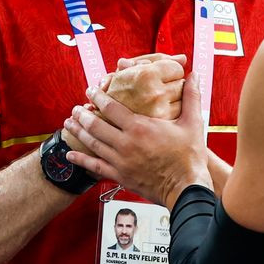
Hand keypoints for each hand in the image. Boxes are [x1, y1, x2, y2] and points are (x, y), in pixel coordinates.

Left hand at [65, 74, 210, 206]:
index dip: (98, 97)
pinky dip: (80, 159)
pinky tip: (70, 154)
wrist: (187, 188)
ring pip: (93, 143)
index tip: (91, 90)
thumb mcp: (193, 123)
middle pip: (96, 124)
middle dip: (83, 113)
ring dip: (78, 131)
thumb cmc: (190, 156)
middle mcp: (126, 143)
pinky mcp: (120, 176)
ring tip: (69, 122)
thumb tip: (194, 75)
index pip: (111, 107)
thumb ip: (191, 97)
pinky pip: (95, 167)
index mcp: (140, 127)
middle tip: (76, 107)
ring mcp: (120, 161)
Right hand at [105, 55, 186, 119]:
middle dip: (172, 85)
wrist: (105, 124)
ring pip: (183, 99)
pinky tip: (161, 111)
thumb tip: (183, 58)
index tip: (160, 76)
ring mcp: (160, 111)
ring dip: (174, 98)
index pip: (177, 67)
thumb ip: (158, 60)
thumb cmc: (117, 93)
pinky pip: (179, 113)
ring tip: (157, 101)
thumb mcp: (130, 70)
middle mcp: (155, 92)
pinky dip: (174, 111)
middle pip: (181, 83)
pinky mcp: (163, 125)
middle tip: (156, 89)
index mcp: (146, 75)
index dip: (169, 71)